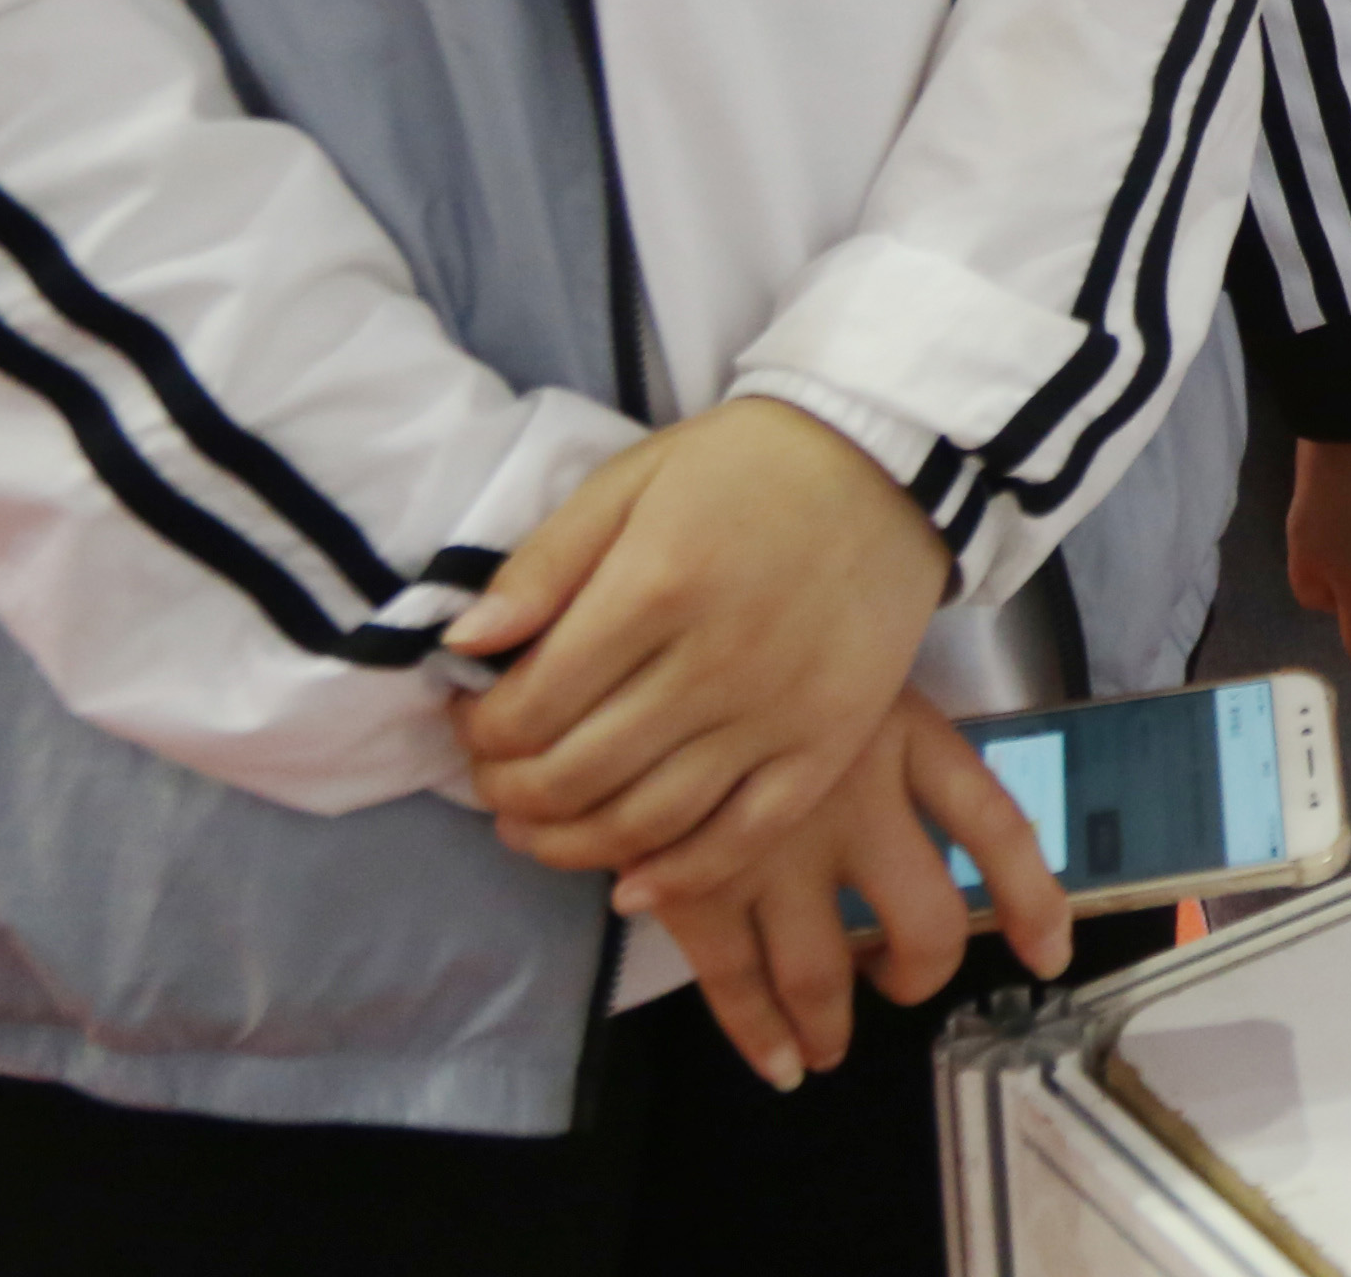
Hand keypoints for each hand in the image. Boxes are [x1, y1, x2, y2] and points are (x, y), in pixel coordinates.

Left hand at [450, 398, 948, 899]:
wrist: (890, 464)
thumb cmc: (747, 467)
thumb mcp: (632, 480)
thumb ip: (544, 564)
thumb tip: (460, 645)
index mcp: (655, 587)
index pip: (531, 707)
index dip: (478, 732)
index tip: (469, 720)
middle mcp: (714, 662)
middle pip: (576, 775)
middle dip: (510, 793)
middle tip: (494, 781)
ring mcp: (777, 713)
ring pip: (647, 821)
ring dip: (570, 844)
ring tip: (538, 829)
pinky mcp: (828, 744)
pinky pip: (742, 837)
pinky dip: (677, 877)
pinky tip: (631, 886)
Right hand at [644, 687, 1073, 1093]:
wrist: (649, 645)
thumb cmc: (769, 661)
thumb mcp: (857, 678)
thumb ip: (901, 751)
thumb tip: (954, 843)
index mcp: (907, 733)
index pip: (998, 827)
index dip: (1033, 902)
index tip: (1049, 957)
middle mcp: (854, 794)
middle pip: (924, 923)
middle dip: (918, 976)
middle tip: (895, 982)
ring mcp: (771, 843)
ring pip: (824, 972)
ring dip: (832, 1025)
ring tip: (829, 1044)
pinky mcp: (695, 877)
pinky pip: (736, 982)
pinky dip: (761, 1037)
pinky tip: (780, 1063)